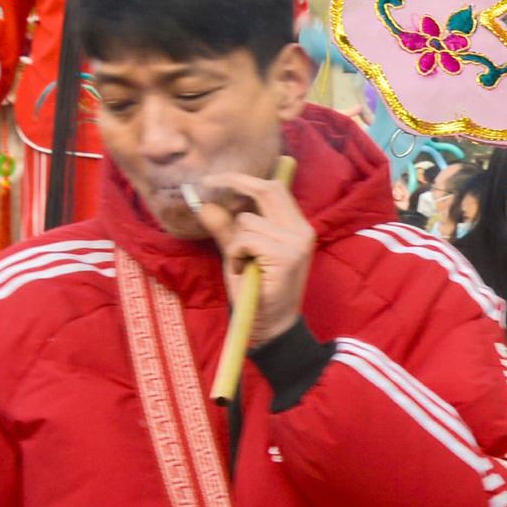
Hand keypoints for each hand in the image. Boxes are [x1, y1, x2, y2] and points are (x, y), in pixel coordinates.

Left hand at [191, 162, 316, 346]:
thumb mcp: (239, 254)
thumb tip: (204, 204)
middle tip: (206, 185)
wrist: (271, 327)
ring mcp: (296, 243)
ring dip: (234, 242)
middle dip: (233, 183)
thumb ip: (226, 229)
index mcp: (296, 227)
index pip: (274, 188)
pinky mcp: (286, 256)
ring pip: (248, 220)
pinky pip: (246, 238)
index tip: (214, 179)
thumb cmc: (255, 292)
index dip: (243, 179)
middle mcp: (302, 230)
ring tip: (241, 265)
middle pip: (267, 190)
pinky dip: (236, 254)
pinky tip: (243, 271)